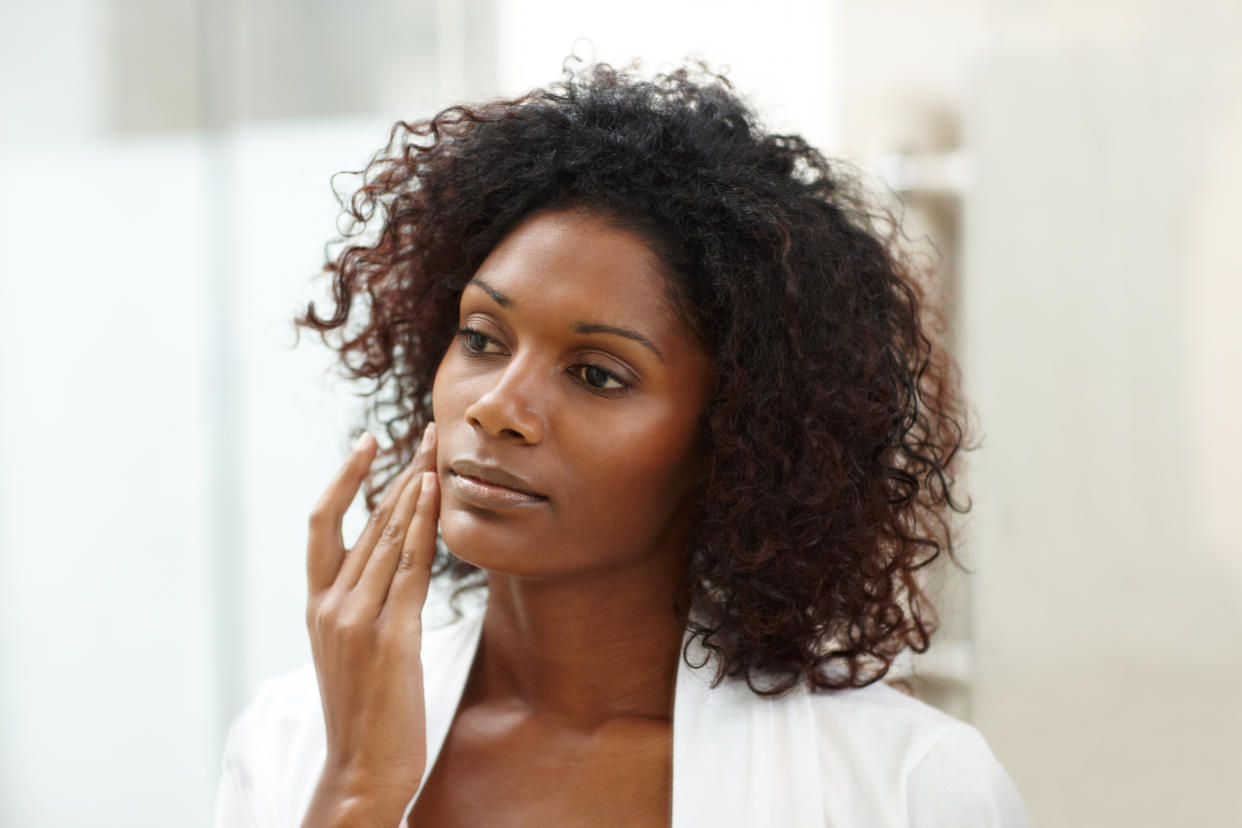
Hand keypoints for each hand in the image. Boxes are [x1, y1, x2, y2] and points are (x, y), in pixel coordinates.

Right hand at [302, 423, 439, 825]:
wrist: (361, 769)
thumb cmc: (366, 713)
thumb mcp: (353, 651)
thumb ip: (363, 607)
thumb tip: (391, 568)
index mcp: (317, 606)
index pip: (323, 525)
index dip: (344, 479)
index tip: (368, 443)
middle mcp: (331, 605)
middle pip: (364, 520)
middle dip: (396, 472)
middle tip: (423, 433)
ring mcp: (357, 620)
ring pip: (387, 537)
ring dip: (414, 488)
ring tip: (435, 451)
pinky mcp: (389, 638)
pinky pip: (409, 570)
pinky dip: (421, 527)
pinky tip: (433, 495)